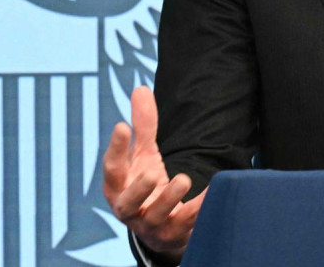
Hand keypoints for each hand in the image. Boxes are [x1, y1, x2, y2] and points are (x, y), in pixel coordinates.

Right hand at [102, 86, 206, 259]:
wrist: (161, 228)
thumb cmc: (147, 184)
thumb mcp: (144, 155)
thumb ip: (143, 126)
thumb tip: (141, 89)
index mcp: (118, 187)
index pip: (112, 169)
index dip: (115, 149)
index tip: (121, 126)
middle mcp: (130, 209)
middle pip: (127, 203)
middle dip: (138, 189)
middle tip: (150, 172)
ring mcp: (151, 224)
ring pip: (156, 217)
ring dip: (169, 199)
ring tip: (184, 179)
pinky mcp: (174, 234)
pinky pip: (187, 224)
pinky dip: (198, 209)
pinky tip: (211, 192)